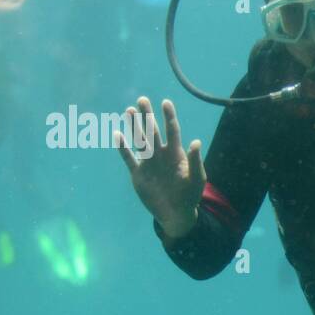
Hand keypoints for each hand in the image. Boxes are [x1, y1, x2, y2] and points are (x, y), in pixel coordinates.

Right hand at [113, 97, 205, 238]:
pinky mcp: (138, 175)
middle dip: (147, 116)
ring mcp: (148, 164)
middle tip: (142, 100)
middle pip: (152, 132)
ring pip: (139, 141)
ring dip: (134, 127)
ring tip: (129, 111)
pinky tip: (117, 134)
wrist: (176, 214)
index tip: (166, 102)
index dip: (169, 117)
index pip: (172, 131)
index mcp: (176, 154)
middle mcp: (160, 155)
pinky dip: (123, 148)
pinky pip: (128, 159)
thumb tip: (196, 142)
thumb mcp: (197, 179)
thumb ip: (196, 161)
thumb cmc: (190, 195)